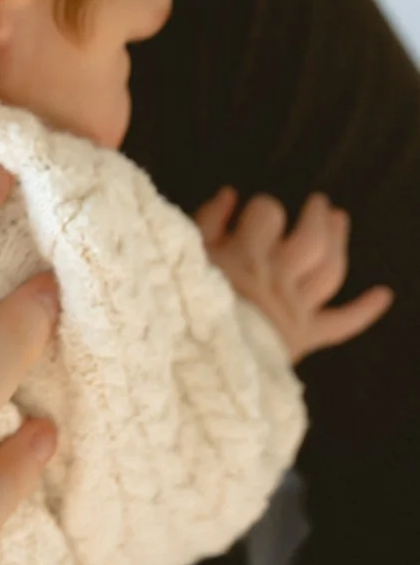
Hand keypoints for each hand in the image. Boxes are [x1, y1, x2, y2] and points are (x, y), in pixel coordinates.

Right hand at [196, 186, 392, 363]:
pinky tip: (383, 295)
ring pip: (330, 269)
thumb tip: (230, 194)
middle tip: (319, 203)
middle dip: (316, 215)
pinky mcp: (305, 337)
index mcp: (245, 255)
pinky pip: (341, 324)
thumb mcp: (184, 260)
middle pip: (310, 236)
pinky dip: (364, 311)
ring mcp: (296, 308)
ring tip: (339, 220)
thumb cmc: (182, 311)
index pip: (268, 213)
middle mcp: (278, 277)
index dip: (263, 208)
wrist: (198, 370)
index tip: (253, 213)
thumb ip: (206, 223)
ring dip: (339, 242)